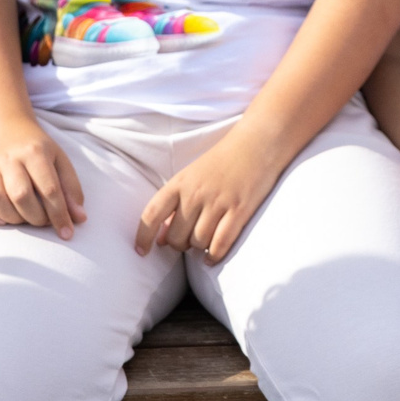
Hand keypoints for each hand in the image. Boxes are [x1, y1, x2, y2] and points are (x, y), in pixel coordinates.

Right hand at [0, 122, 87, 238]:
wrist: (7, 130)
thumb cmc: (38, 151)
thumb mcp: (60, 161)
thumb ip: (71, 189)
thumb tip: (79, 219)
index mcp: (35, 152)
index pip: (49, 188)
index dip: (59, 214)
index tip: (67, 233)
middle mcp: (9, 159)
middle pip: (20, 195)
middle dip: (36, 217)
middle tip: (44, 220)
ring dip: (12, 218)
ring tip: (25, 218)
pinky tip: (2, 219)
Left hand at [137, 127, 283, 262]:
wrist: (257, 143)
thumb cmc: (223, 160)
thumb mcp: (192, 176)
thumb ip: (175, 205)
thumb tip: (160, 238)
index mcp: (180, 183)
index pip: (151, 215)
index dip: (143, 237)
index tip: (141, 252)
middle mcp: (195, 194)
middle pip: (175, 237)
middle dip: (179, 245)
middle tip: (188, 240)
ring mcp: (218, 203)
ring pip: (197, 242)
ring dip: (198, 248)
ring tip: (204, 242)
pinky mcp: (239, 211)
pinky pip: (219, 245)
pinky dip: (214, 256)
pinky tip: (212, 257)